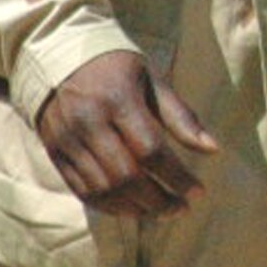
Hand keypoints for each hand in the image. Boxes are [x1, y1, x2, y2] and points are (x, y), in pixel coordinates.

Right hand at [36, 51, 217, 215]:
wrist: (59, 55)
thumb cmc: (117, 67)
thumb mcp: (152, 79)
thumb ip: (181, 116)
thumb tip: (213, 149)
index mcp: (117, 99)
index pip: (151, 151)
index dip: (177, 177)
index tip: (198, 192)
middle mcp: (89, 121)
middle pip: (126, 176)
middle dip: (158, 201)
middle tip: (181, 209)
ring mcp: (67, 139)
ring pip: (104, 189)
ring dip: (136, 209)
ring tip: (160, 212)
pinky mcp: (54, 151)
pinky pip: (82, 191)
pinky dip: (110, 206)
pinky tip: (131, 208)